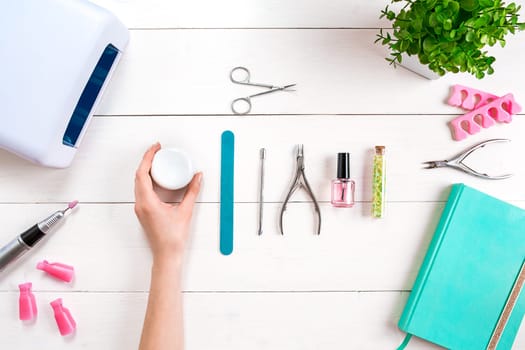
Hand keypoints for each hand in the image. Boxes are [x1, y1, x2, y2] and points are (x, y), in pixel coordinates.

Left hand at [134, 143, 201, 265]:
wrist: (167, 255)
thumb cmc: (173, 238)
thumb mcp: (186, 211)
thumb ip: (192, 191)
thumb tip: (197, 177)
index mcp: (147, 202)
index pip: (142, 173)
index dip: (148, 157)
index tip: (156, 148)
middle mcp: (140, 204)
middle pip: (138, 176)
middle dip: (147, 160)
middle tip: (157, 151)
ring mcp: (140, 208)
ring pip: (138, 183)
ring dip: (146, 170)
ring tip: (158, 161)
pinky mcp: (144, 211)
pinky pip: (142, 190)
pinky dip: (147, 180)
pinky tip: (157, 177)